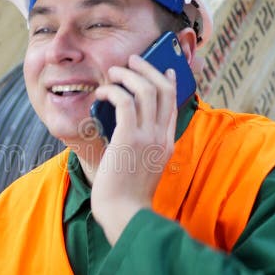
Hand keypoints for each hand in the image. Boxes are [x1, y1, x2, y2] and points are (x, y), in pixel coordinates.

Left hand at [90, 54, 176, 243]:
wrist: (124, 214)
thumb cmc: (125, 196)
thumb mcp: (141, 167)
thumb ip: (138, 147)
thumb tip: (122, 127)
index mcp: (167, 143)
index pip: (173, 104)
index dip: (168, 82)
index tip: (163, 70)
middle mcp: (161, 136)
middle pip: (163, 89)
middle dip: (147, 69)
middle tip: (132, 60)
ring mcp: (148, 136)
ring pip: (145, 89)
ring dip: (127, 75)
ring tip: (112, 72)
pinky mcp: (130, 138)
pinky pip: (126, 101)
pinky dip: (113, 90)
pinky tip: (102, 93)